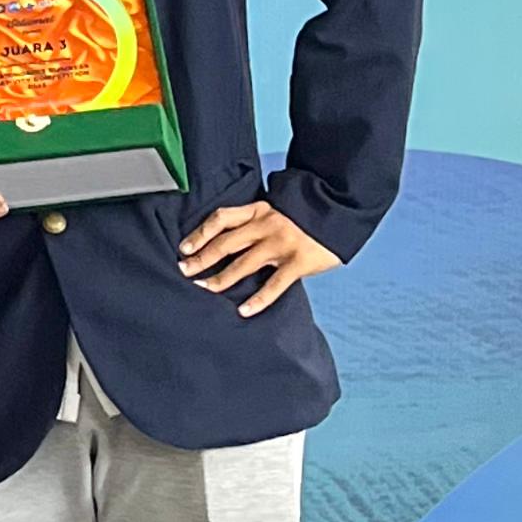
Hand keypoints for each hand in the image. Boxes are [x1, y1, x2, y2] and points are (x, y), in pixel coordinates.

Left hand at [180, 198, 337, 314]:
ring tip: (205, 289)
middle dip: (202, 258)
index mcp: (258, 211)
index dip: (200, 233)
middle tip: (185, 270)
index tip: (184, 248)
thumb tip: (223, 242)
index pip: (221, 219)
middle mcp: (266, 225)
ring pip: (244, 264)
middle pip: (226, 243)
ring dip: (221, 278)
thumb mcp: (273, 211)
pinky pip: (274, 284)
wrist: (337, 211)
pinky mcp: (298, 262)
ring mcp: (281, 244)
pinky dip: (258, 300)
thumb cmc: (301, 216)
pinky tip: (244, 310)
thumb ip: (252, 223)